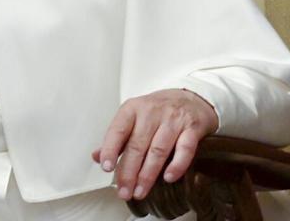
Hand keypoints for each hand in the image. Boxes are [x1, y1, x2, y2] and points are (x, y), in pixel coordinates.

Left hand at [92, 89, 218, 200]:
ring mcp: (173, 119)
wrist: (191, 98)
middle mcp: (151, 112)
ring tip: (140, 191)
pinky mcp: (192, 128)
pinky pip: (185, 149)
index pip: (118, 130)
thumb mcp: (134, 118)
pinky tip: (168, 178)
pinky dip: (177, 165)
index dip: (110, 149)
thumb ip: (117, 138)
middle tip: (124, 191)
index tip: (106, 167)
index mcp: (132, 109)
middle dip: (129, 172)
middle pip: (137, 145)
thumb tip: (97, 157)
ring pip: (158, 150)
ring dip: (148, 174)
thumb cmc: (158, 111)